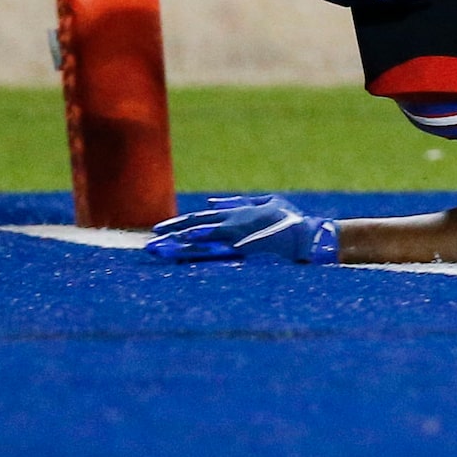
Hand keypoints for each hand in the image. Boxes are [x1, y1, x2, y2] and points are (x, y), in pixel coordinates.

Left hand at [145, 195, 339, 264]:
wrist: (306, 237)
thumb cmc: (288, 220)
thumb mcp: (263, 203)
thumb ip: (237, 203)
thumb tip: (211, 202)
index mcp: (235, 214)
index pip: (200, 218)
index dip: (179, 223)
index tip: (159, 229)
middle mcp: (231, 224)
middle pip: (194, 228)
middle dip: (171, 235)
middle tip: (150, 244)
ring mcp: (236, 237)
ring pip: (200, 241)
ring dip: (178, 246)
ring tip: (159, 250)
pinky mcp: (243, 250)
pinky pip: (216, 253)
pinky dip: (199, 252)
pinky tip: (185, 254)